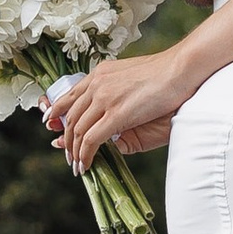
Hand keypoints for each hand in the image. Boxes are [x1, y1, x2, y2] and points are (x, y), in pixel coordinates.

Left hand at [49, 47, 197, 171]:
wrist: (180, 68)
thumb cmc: (164, 74)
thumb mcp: (130, 78)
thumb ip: (115, 93)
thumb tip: (109, 111)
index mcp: (99, 74)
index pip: (69, 95)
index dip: (57, 112)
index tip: (52, 125)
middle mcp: (97, 84)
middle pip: (70, 116)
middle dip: (66, 139)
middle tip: (67, 154)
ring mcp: (105, 99)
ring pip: (78, 130)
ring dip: (75, 151)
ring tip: (77, 165)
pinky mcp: (116, 114)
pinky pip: (91, 140)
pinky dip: (85, 155)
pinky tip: (86, 164)